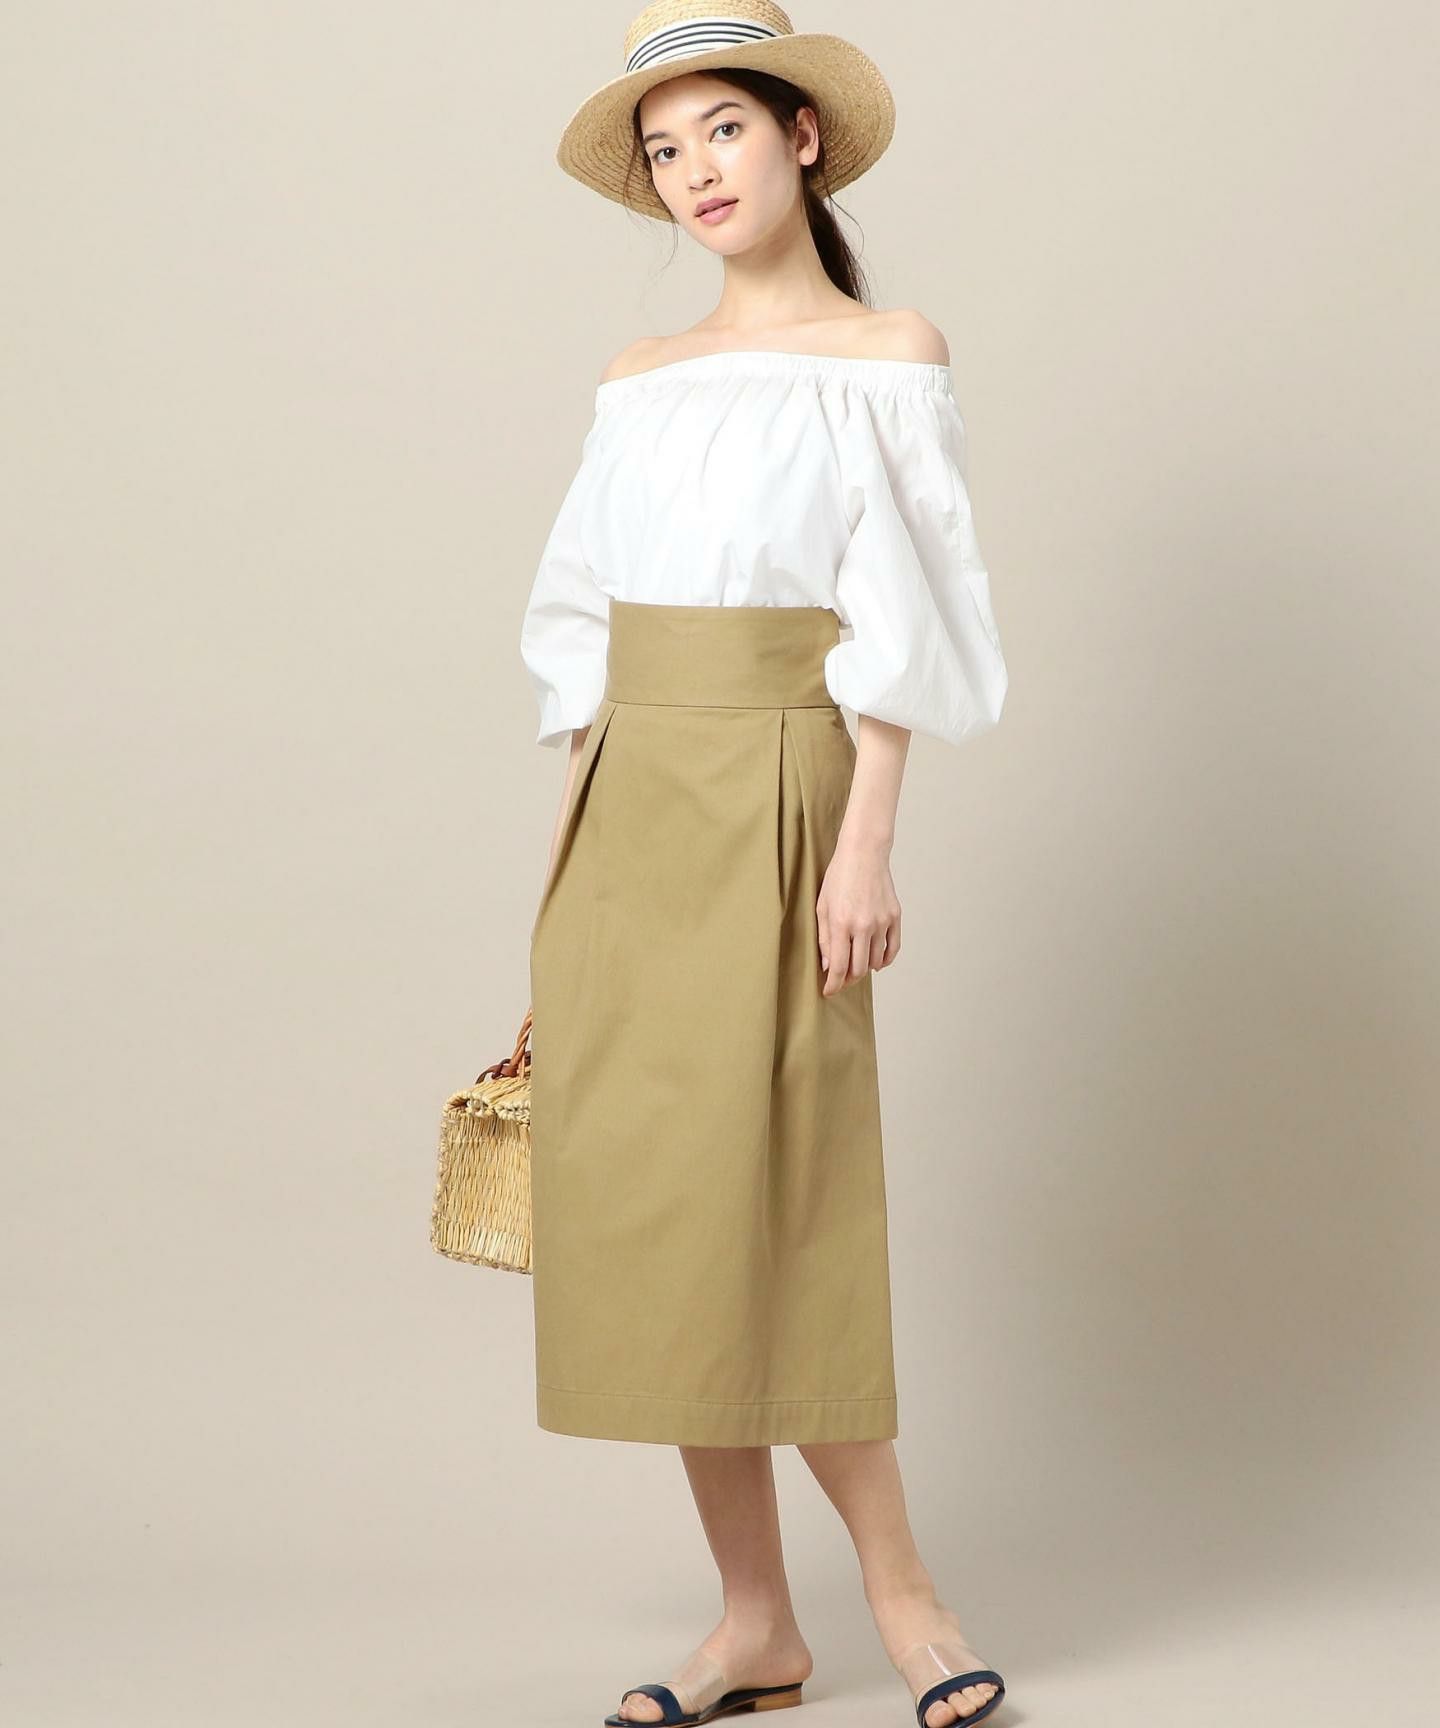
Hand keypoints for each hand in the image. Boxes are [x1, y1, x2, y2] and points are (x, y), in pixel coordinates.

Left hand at [815, 832, 900, 995]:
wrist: (864, 854)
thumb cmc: (839, 877)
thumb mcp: (822, 906)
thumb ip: (824, 938)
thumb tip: (828, 966)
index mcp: (842, 923)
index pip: (838, 967)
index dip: (833, 985)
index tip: (829, 992)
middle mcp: (864, 926)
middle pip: (858, 969)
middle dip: (847, 980)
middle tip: (840, 980)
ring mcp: (882, 922)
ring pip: (876, 961)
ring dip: (864, 969)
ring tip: (855, 966)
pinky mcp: (895, 917)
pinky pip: (893, 949)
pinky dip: (884, 960)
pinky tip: (876, 961)